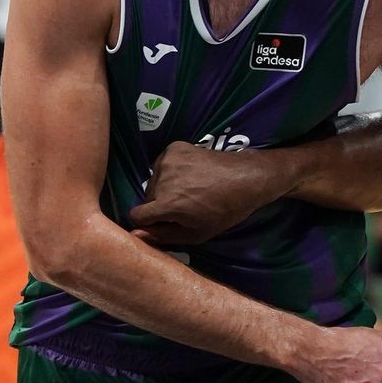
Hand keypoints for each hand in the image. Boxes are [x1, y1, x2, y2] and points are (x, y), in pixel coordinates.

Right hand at [129, 143, 284, 245]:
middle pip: (147, 198)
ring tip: (188, 189)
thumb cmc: (223, 211)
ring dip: (165, 187)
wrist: (245, 178)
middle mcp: (162, 179)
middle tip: (183, 205)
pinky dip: (171, 170)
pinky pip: (162, 164)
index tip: (163, 221)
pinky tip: (189, 174)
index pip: (137, 215)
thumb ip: (163, 235)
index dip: (148, 221)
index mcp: (167, 203)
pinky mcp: (174, 147)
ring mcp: (167, 160)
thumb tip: (136, 233)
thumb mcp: (196, 233)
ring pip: (154, 180)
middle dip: (159, 204)